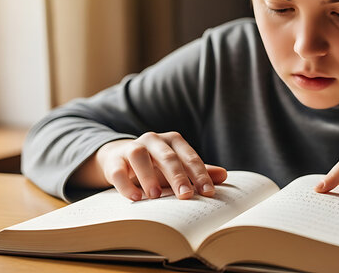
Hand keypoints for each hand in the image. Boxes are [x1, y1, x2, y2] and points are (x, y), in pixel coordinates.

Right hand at [90, 132, 226, 200]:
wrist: (121, 159)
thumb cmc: (156, 166)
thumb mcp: (178, 168)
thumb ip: (198, 172)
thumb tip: (224, 175)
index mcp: (173, 141)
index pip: (189, 157)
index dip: (200, 174)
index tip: (209, 193)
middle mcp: (153, 140)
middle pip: (167, 156)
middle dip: (178, 176)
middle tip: (186, 196)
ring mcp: (132, 147)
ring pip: (139, 156)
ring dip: (148, 176)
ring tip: (156, 196)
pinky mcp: (114, 160)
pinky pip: (117, 170)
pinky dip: (125, 184)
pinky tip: (135, 198)